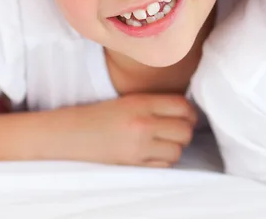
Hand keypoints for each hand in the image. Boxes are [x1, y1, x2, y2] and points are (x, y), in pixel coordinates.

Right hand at [60, 94, 196, 166]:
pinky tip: (154, 153)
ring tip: (165, 142)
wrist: (74, 134)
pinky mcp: (133, 164)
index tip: (188, 116)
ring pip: (177, 151)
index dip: (191, 112)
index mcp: (142, 103)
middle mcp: (142, 124)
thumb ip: (159, 104)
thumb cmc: (104, 115)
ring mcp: (138, 147)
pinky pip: (164, 165)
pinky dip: (164, 160)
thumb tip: (188, 113)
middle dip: (185, 131)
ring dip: (175, 148)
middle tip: (177, 130)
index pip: (182, 107)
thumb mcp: (132, 100)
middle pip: (184, 131)